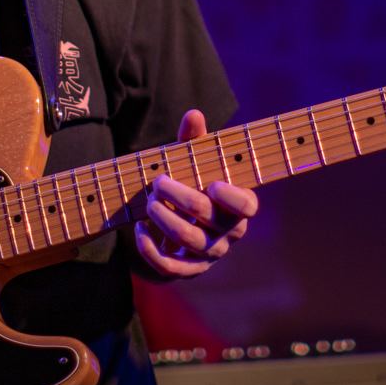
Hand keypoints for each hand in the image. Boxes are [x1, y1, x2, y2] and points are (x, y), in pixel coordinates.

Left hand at [134, 109, 258, 279]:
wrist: (181, 220)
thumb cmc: (194, 183)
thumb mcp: (194, 161)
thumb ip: (195, 140)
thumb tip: (193, 114)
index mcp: (240, 205)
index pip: (247, 206)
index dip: (231, 197)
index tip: (211, 183)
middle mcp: (229, 233)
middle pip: (207, 217)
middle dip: (179, 196)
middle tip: (158, 183)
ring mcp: (210, 254)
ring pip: (188, 240)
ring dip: (164, 218)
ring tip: (150, 201)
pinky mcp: (188, 270)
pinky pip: (170, 268)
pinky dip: (150, 249)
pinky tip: (138, 228)